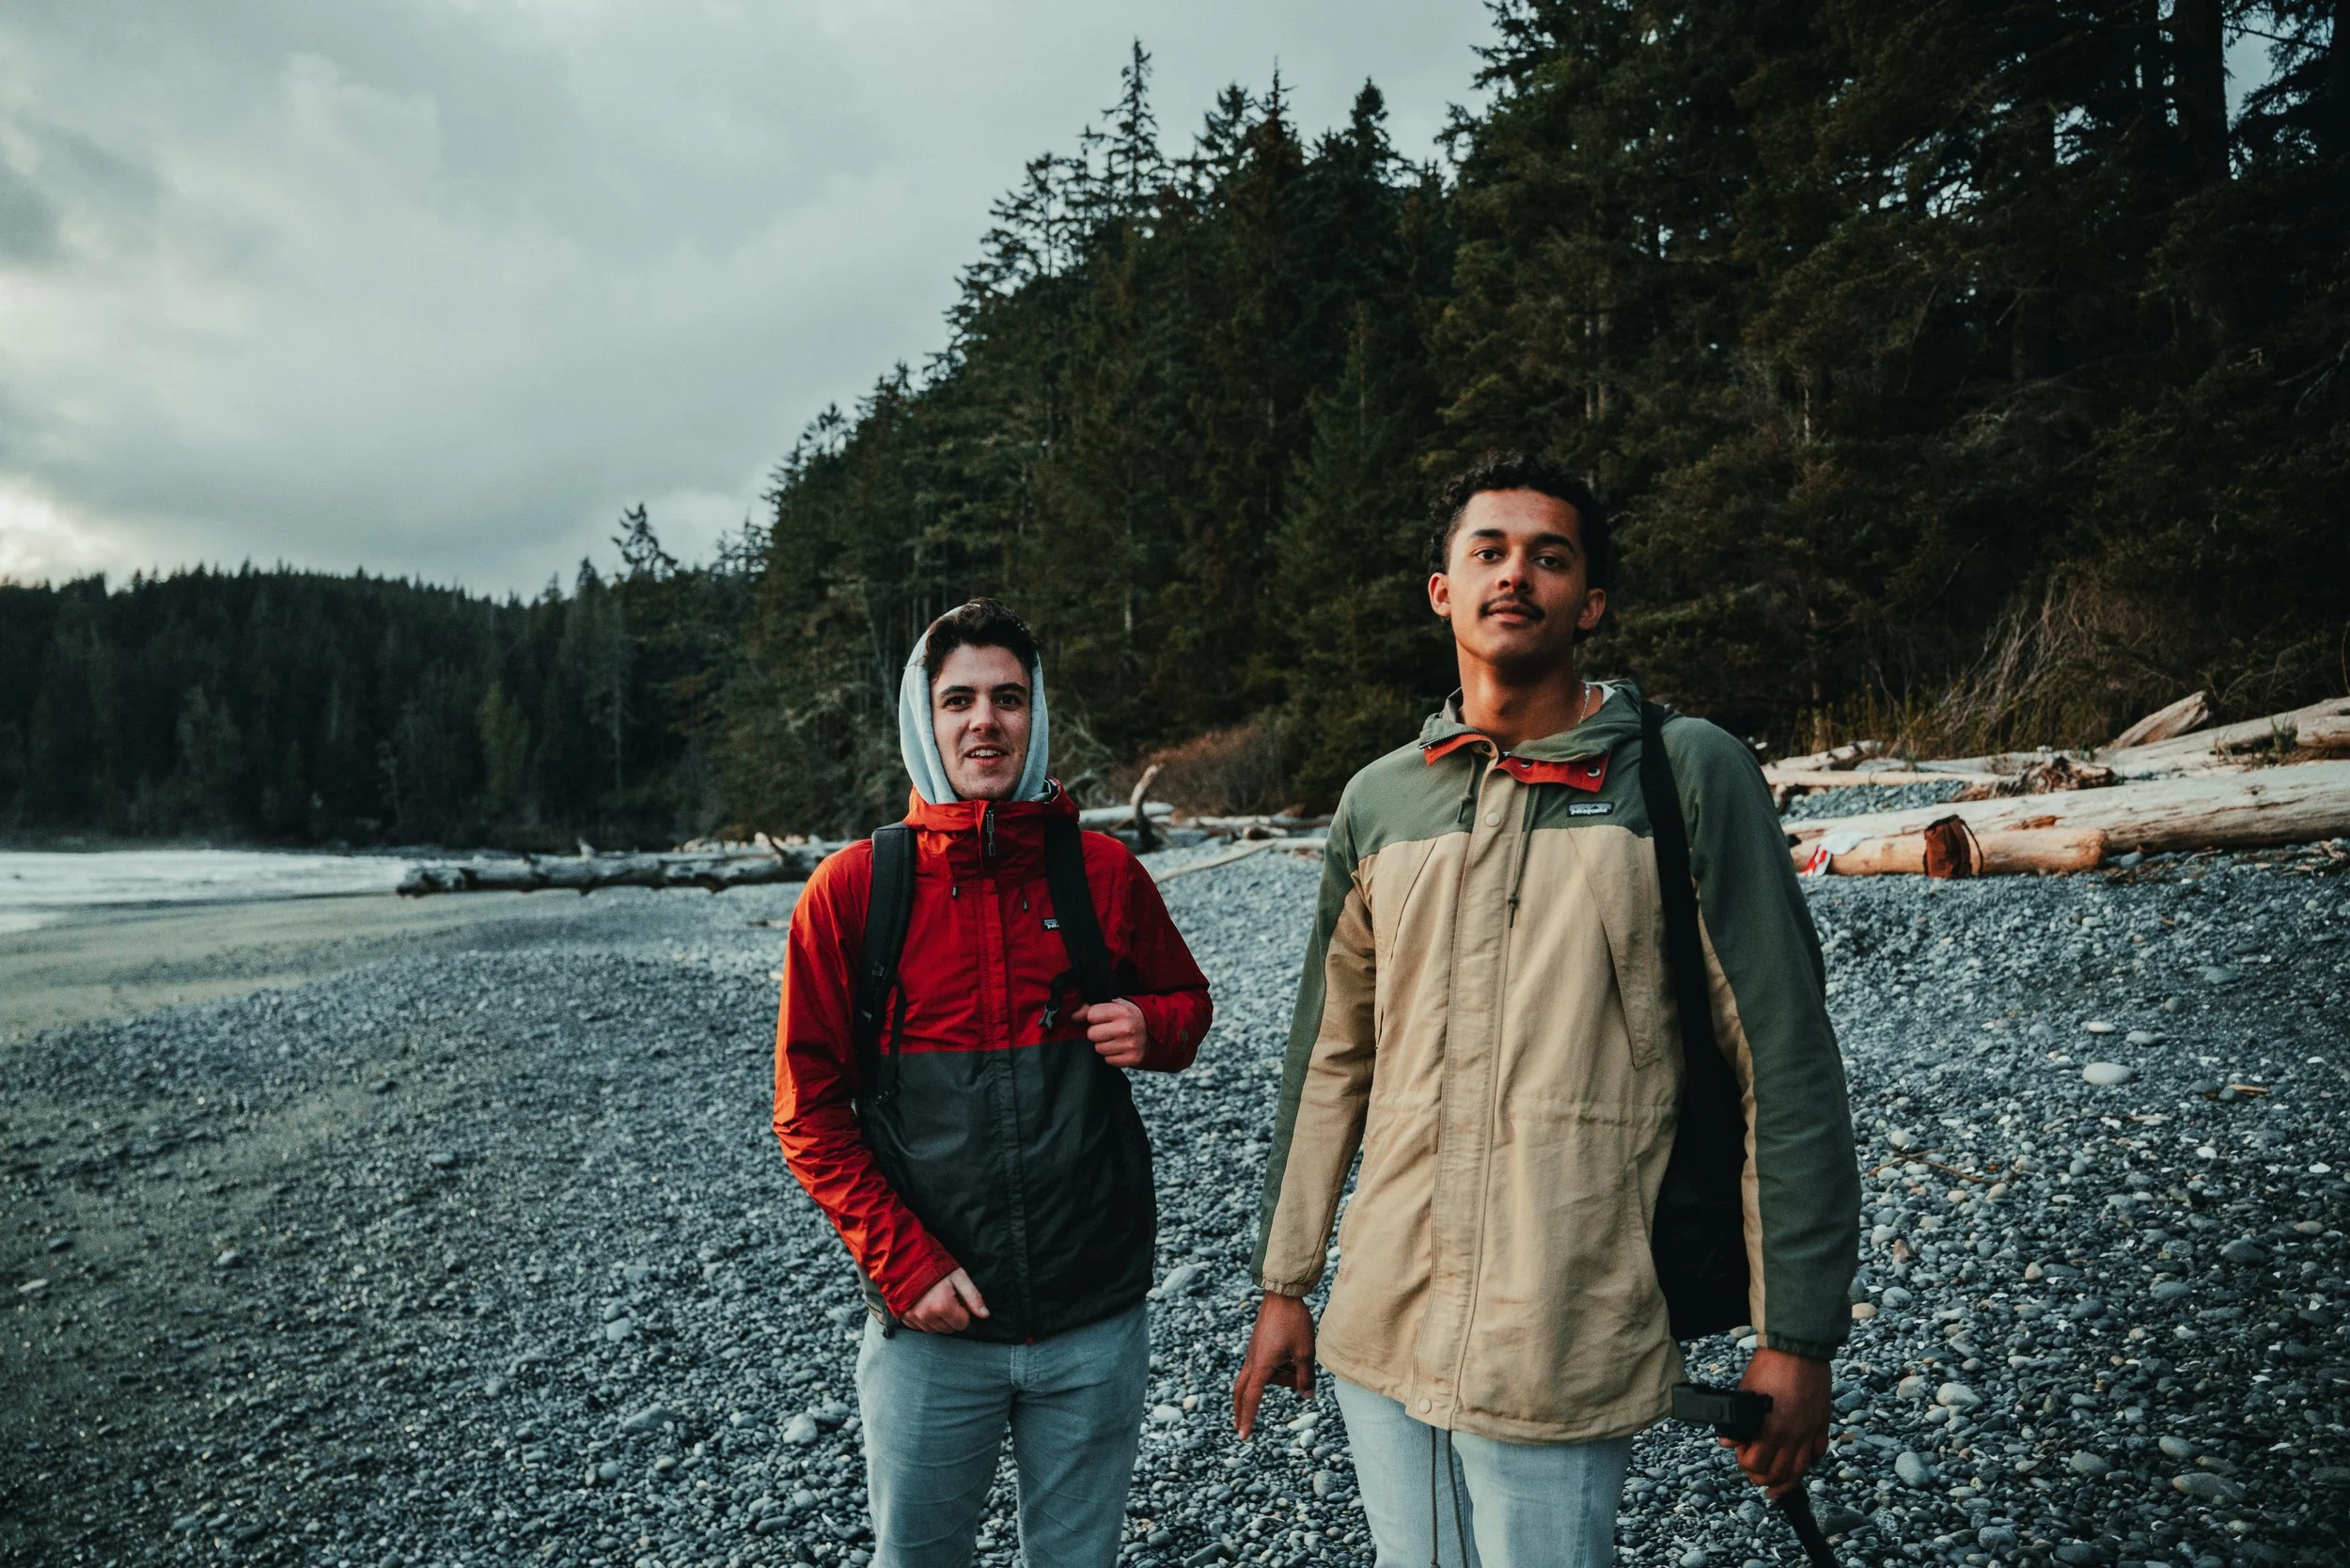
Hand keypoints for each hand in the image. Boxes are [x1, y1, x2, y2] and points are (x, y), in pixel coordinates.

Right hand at [901, 1268, 988, 1333]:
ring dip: (939, 1320)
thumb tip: (985, 1315)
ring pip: (935, 1331)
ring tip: (936, 1302)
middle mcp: (927, 1315)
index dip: (964, 1313)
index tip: (959, 1300)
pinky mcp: (905, 1317)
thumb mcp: (959, 1277)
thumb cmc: (936, 1267)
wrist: (909, 1260)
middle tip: (948, 1299)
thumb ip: (973, 1297)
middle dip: (952, 1317)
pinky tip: (925, 1306)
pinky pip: (921, 1328)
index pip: (963, 1324)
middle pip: (949, 1329)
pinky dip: (925, 1321)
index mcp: (942, 1306)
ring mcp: (914, 1317)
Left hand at [1076, 998, 1147, 1067]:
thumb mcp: (1113, 1005)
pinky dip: (1112, 1055)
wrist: (1151, 1030)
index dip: (1094, 1017)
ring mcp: (1131, 1044)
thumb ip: (1091, 1007)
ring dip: (1104, 1045)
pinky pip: (1108, 1060)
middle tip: (1108, 1030)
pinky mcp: (1133, 1058)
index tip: (1102, 1018)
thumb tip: (1073, 1016)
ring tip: (1115, 1039)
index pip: (1091, 1015)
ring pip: (1098, 1048)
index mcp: (1121, 1011)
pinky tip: (1120, 1048)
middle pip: (1091, 1034)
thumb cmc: (1127, 1016)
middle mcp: (1127, 1027)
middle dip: (1097, 1033)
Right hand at [1232, 1292, 1315, 1438]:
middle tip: (1240, 1426)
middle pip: (1242, 1390)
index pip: (1252, 1398)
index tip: (1243, 1436)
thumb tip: (1307, 1396)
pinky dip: (1280, 1370)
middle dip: (1242, 1409)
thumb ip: (1306, 1377)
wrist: (1284, 1293)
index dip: (1248, 1418)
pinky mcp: (1261, 1344)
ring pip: (1262, 1376)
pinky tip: (1297, 1361)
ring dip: (1280, 1381)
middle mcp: (1253, 1360)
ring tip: (1302, 1375)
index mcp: (1261, 1365)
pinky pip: (1267, 1364)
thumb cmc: (1293, 1322)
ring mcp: (1255, 1351)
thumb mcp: (1305, 1352)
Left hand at [1722, 1347, 1830, 1495]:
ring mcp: (1809, 1432)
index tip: (1741, 1455)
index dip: (1744, 1463)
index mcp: (1769, 1430)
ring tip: (1776, 1486)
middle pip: (1778, 1474)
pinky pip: (1818, 1453)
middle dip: (1763, 1478)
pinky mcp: (1822, 1424)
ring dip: (1786, 1482)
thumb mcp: (1744, 1394)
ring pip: (1800, 1471)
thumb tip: (1728, 1441)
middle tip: (1755, 1474)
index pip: (1755, 1464)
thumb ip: (1737, 1422)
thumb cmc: (1769, 1367)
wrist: (1797, 1349)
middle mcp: (1792, 1437)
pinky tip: (1801, 1463)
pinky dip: (1809, 1462)